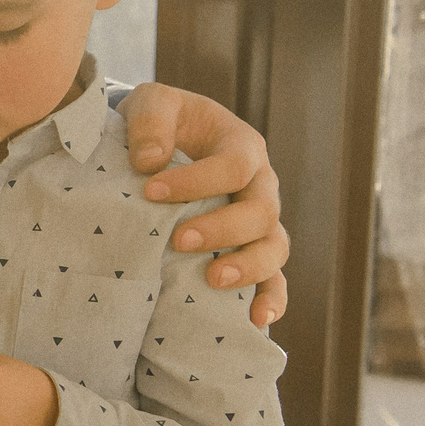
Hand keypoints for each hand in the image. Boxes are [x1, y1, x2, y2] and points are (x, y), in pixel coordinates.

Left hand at [116, 83, 289, 326]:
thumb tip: (149, 162)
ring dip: (249, 267)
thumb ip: (151, 121)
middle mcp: (260, 186)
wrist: (165, 144)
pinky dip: (271, 300)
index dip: (198, 181)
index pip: (235, 165)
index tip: (151, 190)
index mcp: (242, 146)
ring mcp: (260, 223)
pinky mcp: (251, 252)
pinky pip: (274, 280)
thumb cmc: (162, 124)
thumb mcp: (154, 104)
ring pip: (275, 248)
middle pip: (261, 212)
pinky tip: (255, 321)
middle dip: (223, 229)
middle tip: (179, 241)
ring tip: (213, 280)